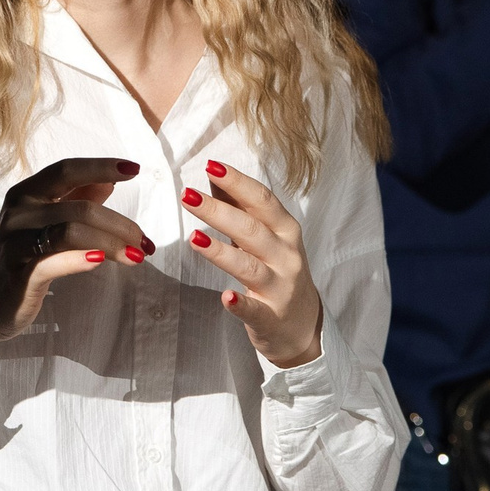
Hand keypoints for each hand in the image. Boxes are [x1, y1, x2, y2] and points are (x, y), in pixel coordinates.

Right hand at [0, 158, 148, 382]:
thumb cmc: (17, 261)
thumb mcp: (43, 224)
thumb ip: (73, 201)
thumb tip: (106, 182)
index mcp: (25, 194)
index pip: (67, 170)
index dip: (101, 166)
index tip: (135, 169)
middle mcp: (18, 212)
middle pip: (79, 206)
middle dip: (120, 223)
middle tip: (145, 242)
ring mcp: (15, 243)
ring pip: (71, 230)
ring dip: (111, 243)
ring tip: (136, 256)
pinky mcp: (18, 275)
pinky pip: (54, 261)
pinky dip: (81, 259)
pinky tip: (101, 262)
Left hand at [185, 162, 324, 367]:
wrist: (302, 324)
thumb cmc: (278, 271)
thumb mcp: (267, 236)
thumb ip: (242, 209)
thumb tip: (214, 176)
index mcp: (286, 231)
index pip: (262, 201)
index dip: (237, 182)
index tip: (211, 166)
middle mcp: (286, 256)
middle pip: (252, 229)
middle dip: (218, 211)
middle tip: (187, 196)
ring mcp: (280, 287)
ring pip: (249, 266)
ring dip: (221, 252)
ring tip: (194, 238)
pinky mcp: (271, 317)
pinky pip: (255, 310)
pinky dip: (240, 304)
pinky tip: (226, 297)